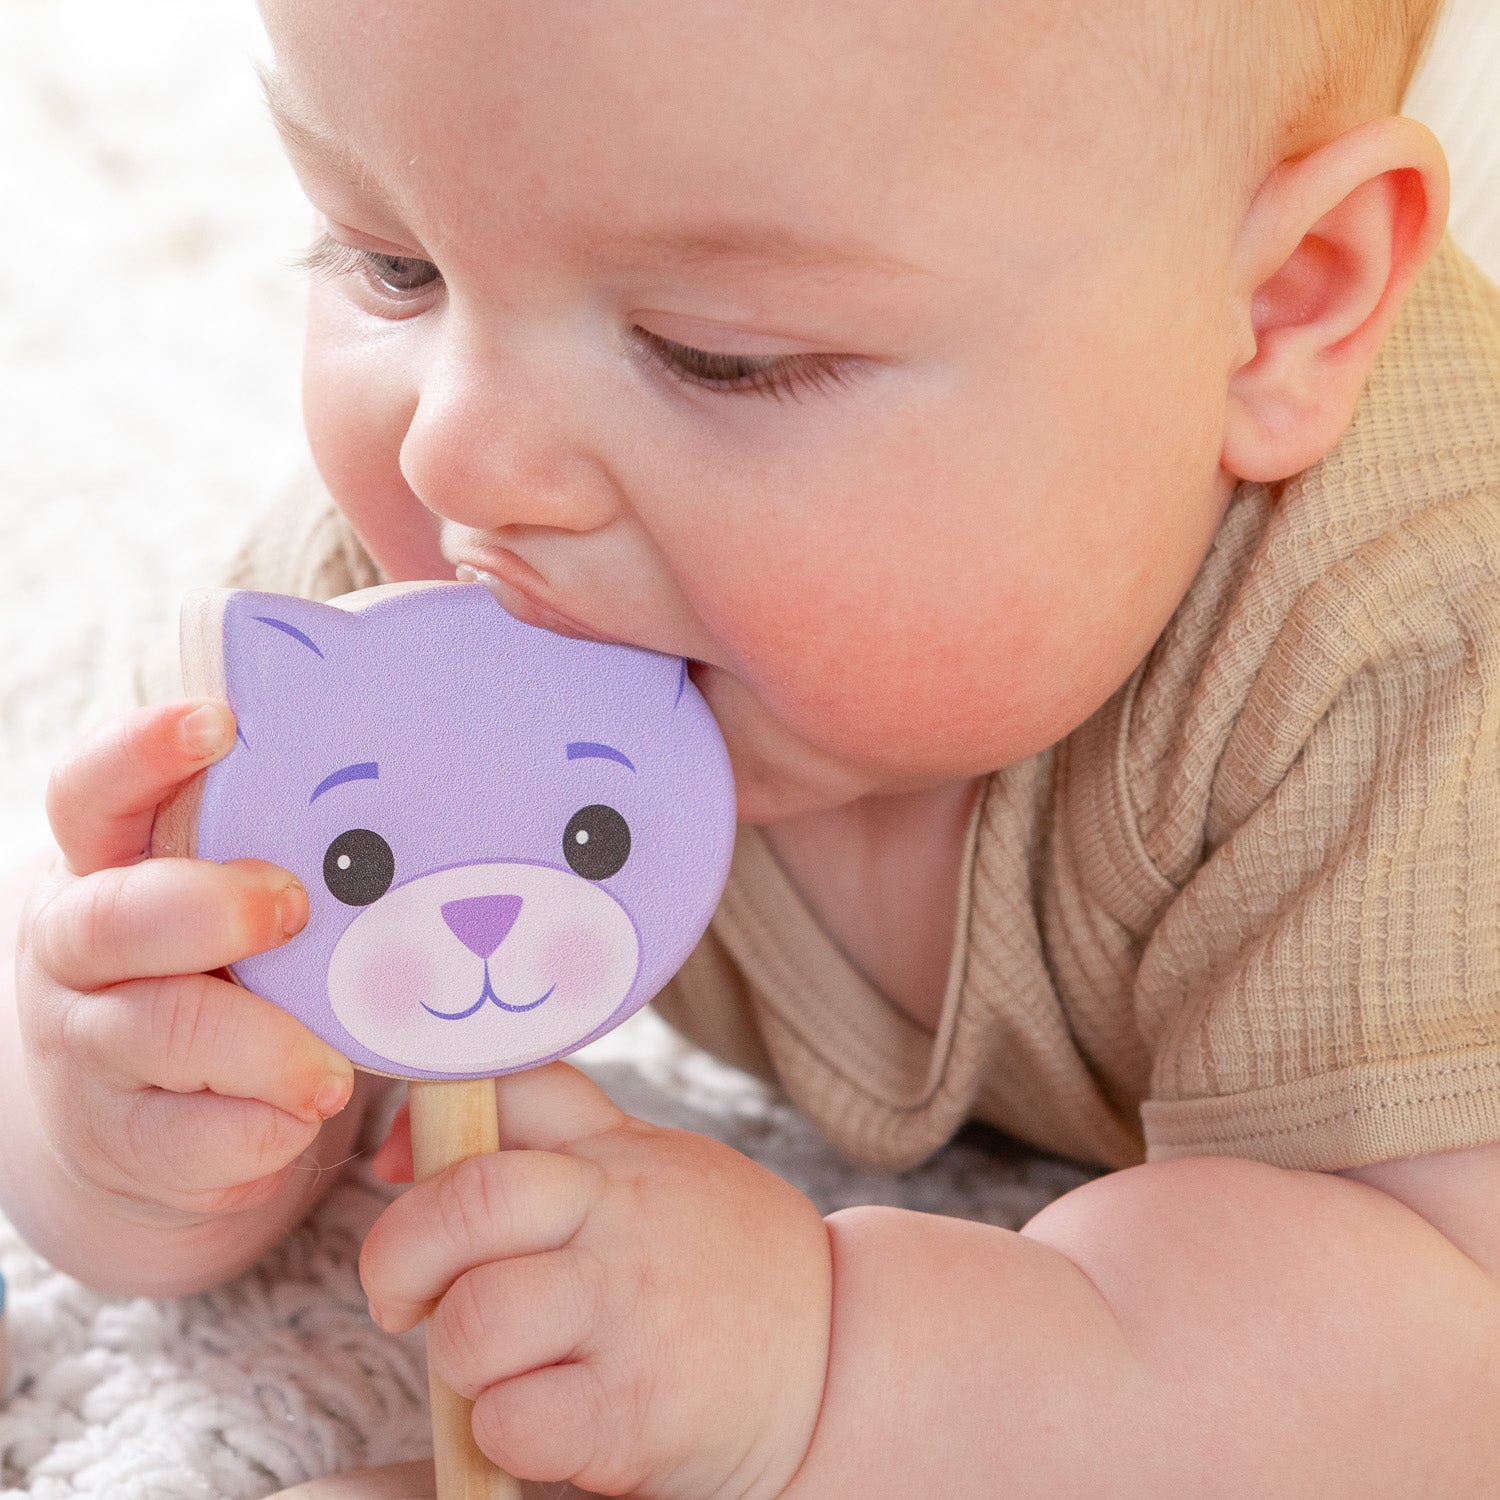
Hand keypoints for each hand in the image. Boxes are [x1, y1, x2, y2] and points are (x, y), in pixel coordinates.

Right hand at [14, 699, 354, 1229]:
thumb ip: (284, 855)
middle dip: (213, 909)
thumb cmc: (228, 977)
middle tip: (292, 909)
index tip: (220, 722)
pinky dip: (271, 1126)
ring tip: (331, 1066)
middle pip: (117, 916)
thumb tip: (441, 795)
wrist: (154, 1132)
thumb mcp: (233, 907)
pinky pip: (200, 1138)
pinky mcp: (127, 1143)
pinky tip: (306, 1110)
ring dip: (269, 1046)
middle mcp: (81, 952)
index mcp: (108, 866)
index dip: (144, 751)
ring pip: (167, 1033)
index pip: (92, 790)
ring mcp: (94, 1051)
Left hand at [362, 1063, 832, 1498]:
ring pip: (474, 1324)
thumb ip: (545, 1135)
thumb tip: (404, 1145)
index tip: (400, 1167)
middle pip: (467, 1201)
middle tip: (406, 1296)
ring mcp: (629, 1313)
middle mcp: (620, 1218)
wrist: (837, 1352)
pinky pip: (513, 1422)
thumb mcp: (649, 1164)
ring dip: (459, 1359)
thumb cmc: (716, 1256)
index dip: (425, 1120)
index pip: (502, 1089)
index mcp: (613, 1153)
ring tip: (499, 1367)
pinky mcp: (633, 1413)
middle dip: (400, 1255)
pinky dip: (499, 1432)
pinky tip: (541, 1418)